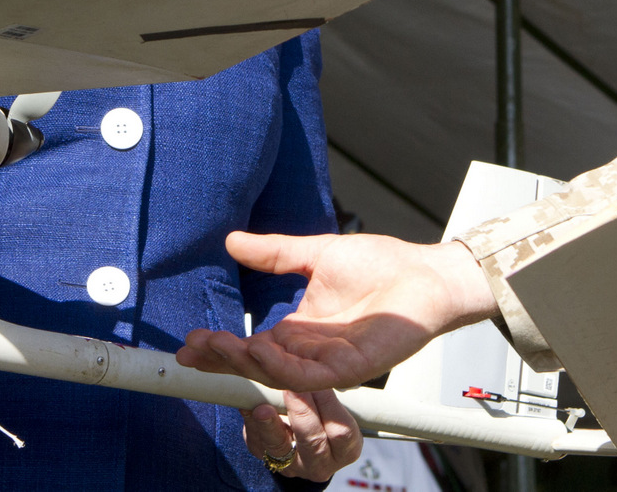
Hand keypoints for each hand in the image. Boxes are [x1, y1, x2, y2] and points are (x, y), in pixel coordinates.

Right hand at [177, 232, 496, 390]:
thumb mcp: (314, 253)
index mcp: (300, 329)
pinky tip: (261, 351)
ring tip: (218, 346)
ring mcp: (331, 363)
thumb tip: (232, 240)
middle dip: (222, 360)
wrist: (427, 273)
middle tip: (192, 350)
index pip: (251, 345)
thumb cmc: (381, 265)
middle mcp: (311, 351)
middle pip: (257, 364)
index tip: (189, 341)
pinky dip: (283, 367)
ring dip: (245, 362)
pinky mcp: (352, 367)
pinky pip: (311, 375)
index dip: (220, 347)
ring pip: (278, 373)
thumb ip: (273, 253)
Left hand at [242, 389, 361, 481]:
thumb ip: (328, 395)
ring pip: (279, 447)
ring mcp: (291, 464)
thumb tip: (316, 364)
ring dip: (270, 425)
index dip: (328, 405)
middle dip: (301, 412)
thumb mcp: (335, 408)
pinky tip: (248, 405)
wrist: (298, 437)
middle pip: (312, 440)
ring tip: (263, 408)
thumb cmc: (323, 414)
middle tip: (291, 388)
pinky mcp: (264, 456)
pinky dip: (251, 421)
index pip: (341, 431)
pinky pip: (256, 442)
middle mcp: (320, 463)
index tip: (315, 382)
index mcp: (345, 450)